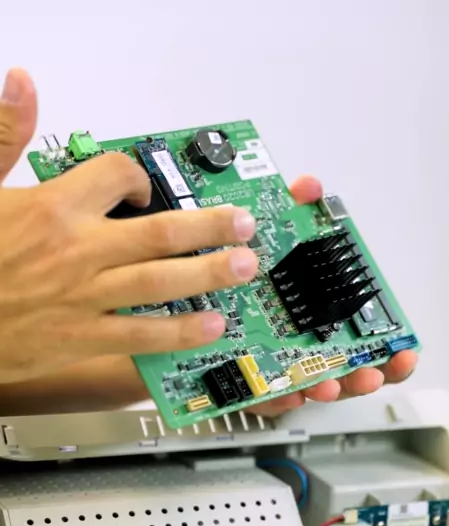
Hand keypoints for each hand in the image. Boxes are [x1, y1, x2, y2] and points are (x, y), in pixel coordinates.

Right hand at [0, 68, 257, 383]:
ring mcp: (85, 298)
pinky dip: (180, 332)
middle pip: (162, 233)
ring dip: (210, 273)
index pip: (119, 176)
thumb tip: (21, 84)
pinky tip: (211, 326)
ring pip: (162, 282)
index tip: (147, 188)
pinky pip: (142, 335)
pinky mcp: (82, 339)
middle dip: (212, 227)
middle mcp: (78, 251)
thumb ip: (4, 133)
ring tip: (244, 266)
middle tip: (245, 225)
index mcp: (54, 207)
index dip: (141, 177)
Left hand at [251, 175, 417, 415]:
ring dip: (325, 387)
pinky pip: (263, 397)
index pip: (363, 340)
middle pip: (345, 370)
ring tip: (330, 384)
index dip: (388, 351)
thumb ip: (292, 215)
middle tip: (373, 371)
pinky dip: (276, 397)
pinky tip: (286, 393)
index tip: (403, 352)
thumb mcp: (266, 243)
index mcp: (317, 316)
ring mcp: (276, 366)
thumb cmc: (238, 280)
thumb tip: (308, 186)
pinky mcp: (244, 382)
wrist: (182, 306)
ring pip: (309, 386)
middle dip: (364, 374)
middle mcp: (302, 345)